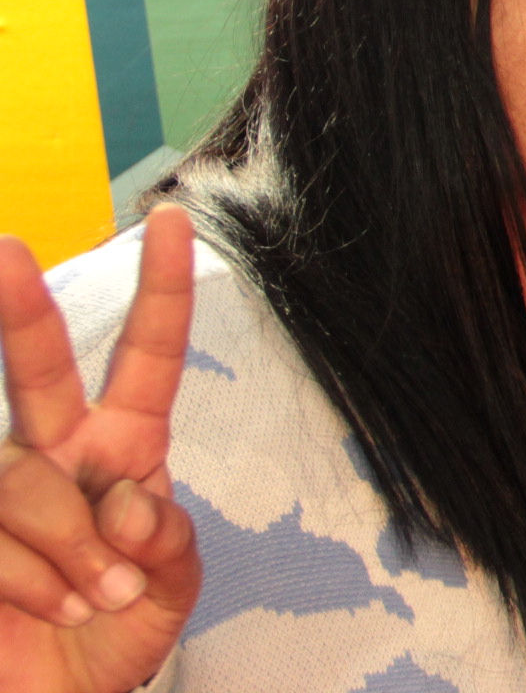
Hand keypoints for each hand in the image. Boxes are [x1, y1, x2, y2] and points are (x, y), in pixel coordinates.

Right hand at [0, 207, 201, 692]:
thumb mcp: (168, 591)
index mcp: (123, 450)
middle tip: (3, 250)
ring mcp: (2, 493)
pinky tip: (52, 608)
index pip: (146, 359)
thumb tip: (131, 496)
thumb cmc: (112, 640)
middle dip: (20, 310)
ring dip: (71, 550)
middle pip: (40, 369)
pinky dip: (34, 580)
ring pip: (25, 481)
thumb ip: (168, 543)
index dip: (161, 291)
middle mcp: (55, 455)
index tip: (174, 220)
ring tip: (96, 598)